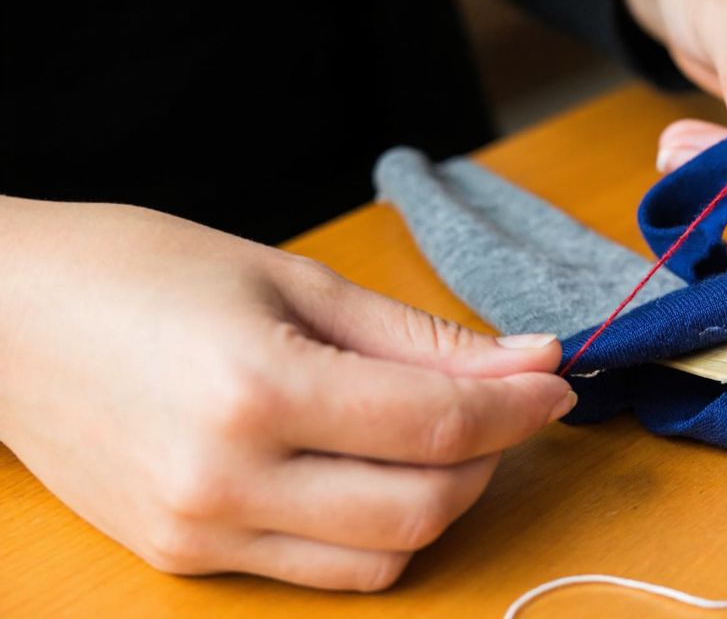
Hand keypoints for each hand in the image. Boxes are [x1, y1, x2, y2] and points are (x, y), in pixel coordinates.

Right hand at [0, 197, 572, 590]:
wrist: (1, 317)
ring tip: (438, 435)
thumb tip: (528, 361)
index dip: (518, 407)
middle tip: (503, 404)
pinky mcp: (185, 559)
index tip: (558, 381)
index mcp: (256, 389)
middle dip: (490, 459)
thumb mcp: (292, 281)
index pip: (436, 425)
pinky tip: (372, 468)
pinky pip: (321, 569)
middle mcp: (226, 481)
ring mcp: (201, 534)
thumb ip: (418, 337)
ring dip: (439, 501)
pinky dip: (373, 528)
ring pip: (381, 558)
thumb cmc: (141, 270)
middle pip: (422, 509)